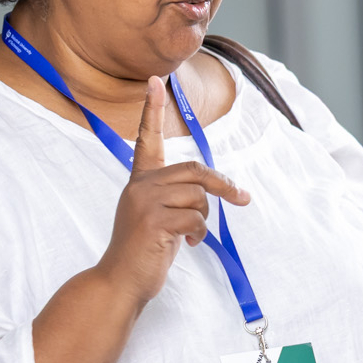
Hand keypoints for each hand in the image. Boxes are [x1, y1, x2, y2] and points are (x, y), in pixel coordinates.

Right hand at [95, 77, 251, 303]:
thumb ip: (175, 197)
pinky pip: (195, 219)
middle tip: (242, 198)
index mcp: (139, 181)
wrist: (120, 282)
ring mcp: (144, 203)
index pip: (147, 139)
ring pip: (198, 197)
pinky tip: (186, 244)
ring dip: (204, 218)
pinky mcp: (153, 222)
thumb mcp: (157, 216)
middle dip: (222, 185)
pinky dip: (199, 233)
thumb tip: (211, 190)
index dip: (152, 110)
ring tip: (190, 235)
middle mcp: (140, 186)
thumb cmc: (143, 250)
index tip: (156, 80)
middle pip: (194, 171)